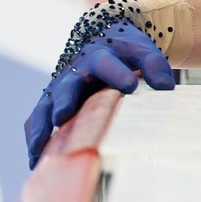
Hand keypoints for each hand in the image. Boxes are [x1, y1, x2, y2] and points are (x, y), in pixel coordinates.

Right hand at [26, 20, 174, 165]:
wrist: (103, 41)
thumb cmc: (125, 52)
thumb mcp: (142, 51)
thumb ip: (154, 65)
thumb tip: (165, 87)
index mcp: (100, 56)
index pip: (107, 63)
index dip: (118, 74)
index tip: (130, 87)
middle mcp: (74, 72)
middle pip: (67, 86)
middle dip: (65, 100)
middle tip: (63, 115)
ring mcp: (60, 88)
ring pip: (46, 105)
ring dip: (43, 125)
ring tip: (41, 147)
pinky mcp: (51, 102)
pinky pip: (37, 119)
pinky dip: (35, 138)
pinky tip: (37, 160)